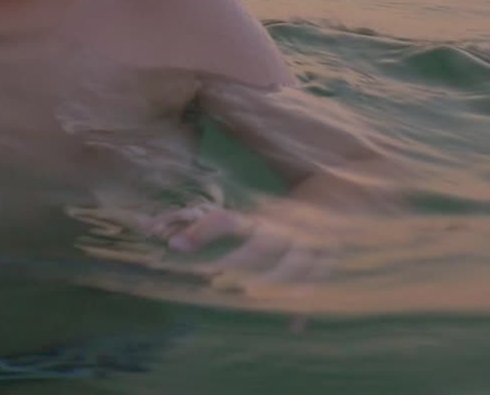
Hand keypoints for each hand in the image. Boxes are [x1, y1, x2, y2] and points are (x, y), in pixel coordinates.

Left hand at [140, 199, 338, 286]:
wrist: (342, 190)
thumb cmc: (287, 214)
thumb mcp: (258, 217)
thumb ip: (217, 229)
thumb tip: (174, 245)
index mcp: (262, 218)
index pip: (228, 220)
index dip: (202, 231)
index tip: (174, 245)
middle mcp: (284, 227)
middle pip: (261, 243)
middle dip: (240, 260)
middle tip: (214, 277)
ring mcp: (310, 242)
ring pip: (294, 262)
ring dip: (274, 279)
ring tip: (252, 295)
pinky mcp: (331, 257)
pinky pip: (320, 282)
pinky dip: (307, 305)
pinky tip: (294, 326)